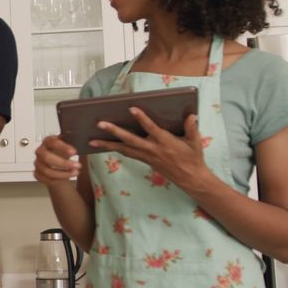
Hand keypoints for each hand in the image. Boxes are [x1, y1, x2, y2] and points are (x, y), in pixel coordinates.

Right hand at [34, 135, 81, 185]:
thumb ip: (74, 142)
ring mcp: (38, 163)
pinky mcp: (37, 173)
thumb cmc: (63, 152)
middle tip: (78, 165)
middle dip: (64, 163)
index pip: (52, 142)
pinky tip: (67, 177)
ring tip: (76, 172)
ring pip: (47, 171)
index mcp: (48, 141)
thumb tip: (88, 141)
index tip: (74, 152)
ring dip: (63, 173)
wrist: (57, 162)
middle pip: (47, 158)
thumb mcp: (69, 144)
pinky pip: (45, 179)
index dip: (62, 147)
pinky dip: (57, 179)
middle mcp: (40, 151)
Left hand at [91, 108, 208, 188]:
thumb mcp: (195, 142)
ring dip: (107, 145)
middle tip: (100, 124)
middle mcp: (152, 149)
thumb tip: (191, 115)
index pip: (151, 128)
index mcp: (165, 142)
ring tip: (92, 141)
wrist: (190, 178)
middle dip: (114, 131)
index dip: (141, 118)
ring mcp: (147, 156)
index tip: (132, 108)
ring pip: (124, 149)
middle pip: (130, 140)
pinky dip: (116, 149)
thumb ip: (192, 128)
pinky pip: (127, 154)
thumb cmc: (193, 158)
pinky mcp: (145, 161)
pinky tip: (105, 146)